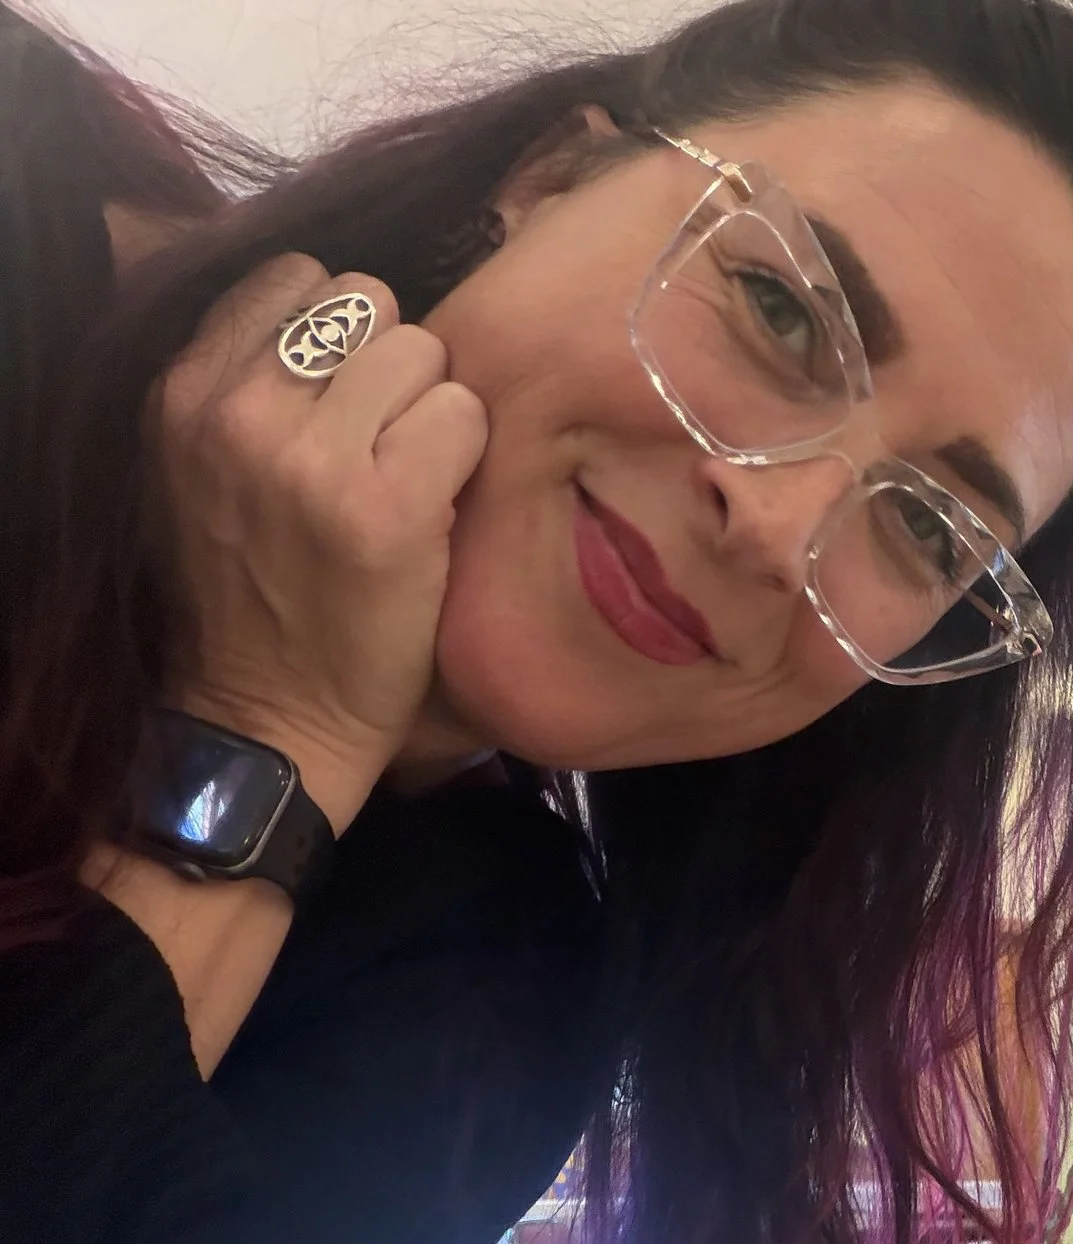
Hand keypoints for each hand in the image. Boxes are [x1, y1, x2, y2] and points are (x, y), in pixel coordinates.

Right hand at [155, 256, 486, 824]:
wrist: (266, 716)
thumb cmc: (248, 590)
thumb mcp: (201, 465)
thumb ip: (247, 378)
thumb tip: (340, 305)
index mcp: (184, 391)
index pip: (296, 277)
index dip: (342, 333)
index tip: (345, 398)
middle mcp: (239, 411)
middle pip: (370, 302)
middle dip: (392, 365)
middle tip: (384, 441)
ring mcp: (313, 458)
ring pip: (424, 351)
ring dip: (434, 409)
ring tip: (406, 474)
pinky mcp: (388, 507)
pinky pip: (466, 415)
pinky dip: (467, 456)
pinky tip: (434, 507)